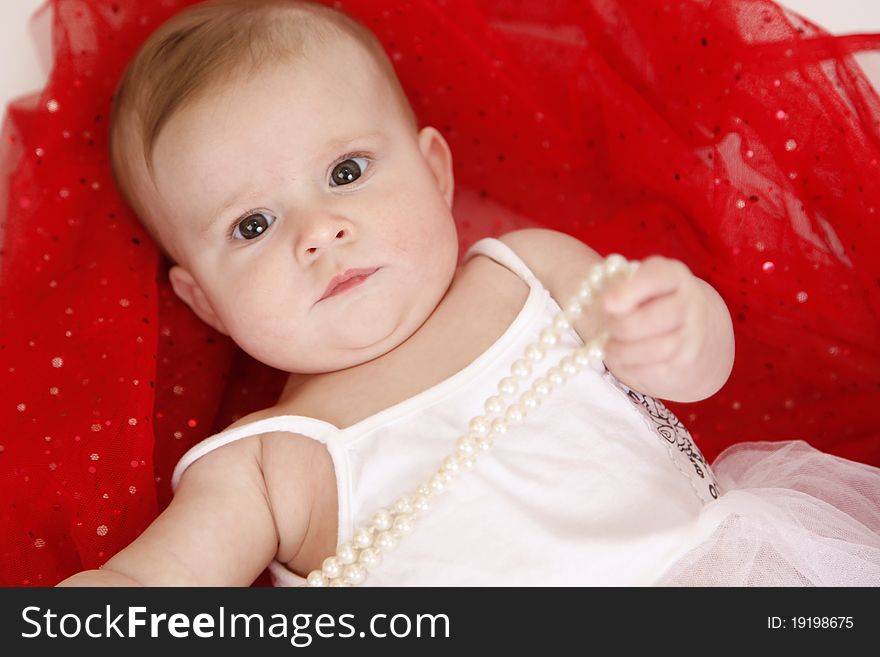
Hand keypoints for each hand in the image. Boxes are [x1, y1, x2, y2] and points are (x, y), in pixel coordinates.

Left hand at [599, 255, 730, 400]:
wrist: (694, 333)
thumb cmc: (651, 304)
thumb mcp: (641, 287)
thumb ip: (624, 288)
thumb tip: (610, 302)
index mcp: (674, 276)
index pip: (657, 276)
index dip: (631, 289)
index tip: (608, 302)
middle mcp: (689, 303)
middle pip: (647, 318)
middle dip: (618, 325)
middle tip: (609, 325)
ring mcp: (692, 335)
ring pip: (649, 349)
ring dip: (620, 350)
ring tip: (610, 346)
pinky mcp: (686, 363)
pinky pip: (651, 370)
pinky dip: (630, 366)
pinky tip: (625, 359)